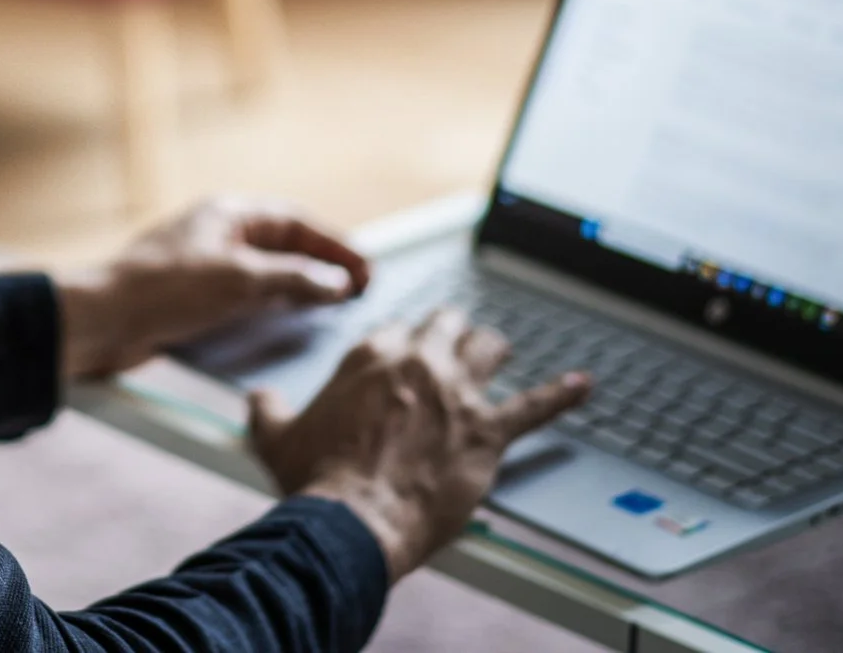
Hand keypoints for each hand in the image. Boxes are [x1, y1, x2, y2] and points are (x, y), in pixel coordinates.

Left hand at [56, 197, 369, 382]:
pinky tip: (289, 326)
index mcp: (229, 214)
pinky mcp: (195, 299)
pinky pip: (247, 298)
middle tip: (359, 292)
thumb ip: (294, 279)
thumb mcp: (240, 281)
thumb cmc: (164, 289)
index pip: (296, 222)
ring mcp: (207, 267)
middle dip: (323, 266)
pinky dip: (274, 307)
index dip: (335, 245)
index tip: (366, 269)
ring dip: (300, 289)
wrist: (102, 322)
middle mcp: (220, 235)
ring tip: (335, 309)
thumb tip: (337, 282)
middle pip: (285, 246)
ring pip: (268, 274)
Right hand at [249, 310, 588, 578]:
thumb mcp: (275, 436)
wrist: (353, 518)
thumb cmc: (316, 479)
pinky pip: (535, 405)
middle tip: (456, 341)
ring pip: (490, 348)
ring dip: (494, 349)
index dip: (407, 340)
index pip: (400, 326)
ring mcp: (458, 394)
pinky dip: (562, 395)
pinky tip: (583, 386)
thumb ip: (268, 408)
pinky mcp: (487, 431)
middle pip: (449, 324)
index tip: (408, 350)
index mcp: (371, 355)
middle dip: (453, 330)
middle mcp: (419, 362)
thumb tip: (259, 398)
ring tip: (500, 351)